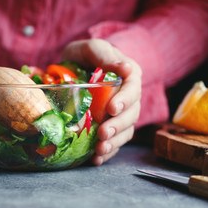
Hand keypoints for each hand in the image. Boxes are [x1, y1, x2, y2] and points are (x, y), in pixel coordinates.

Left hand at [62, 39, 141, 164]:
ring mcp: (119, 113)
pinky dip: (107, 151)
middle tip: (104, 133)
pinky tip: (96, 158)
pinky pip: (114, 141)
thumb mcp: (91, 48)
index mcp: (128, 76)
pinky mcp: (109, 125)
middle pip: (131, 114)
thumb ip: (104, 54)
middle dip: (118, 125)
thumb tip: (126, 68)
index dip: (125, 100)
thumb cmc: (84, 55)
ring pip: (125, 131)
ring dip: (114, 142)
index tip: (112, 108)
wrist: (75, 67)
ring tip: (100, 150)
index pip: (133, 89)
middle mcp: (128, 97)